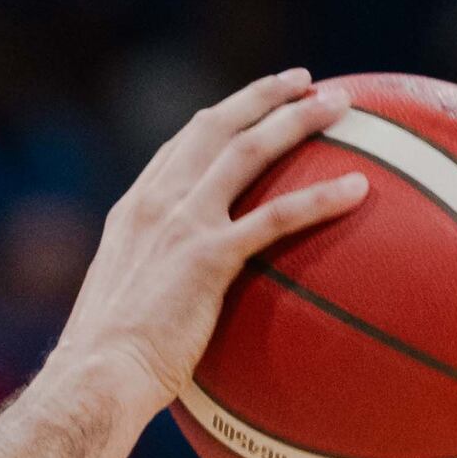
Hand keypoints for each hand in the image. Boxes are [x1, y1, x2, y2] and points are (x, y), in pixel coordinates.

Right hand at [60, 72, 365, 402]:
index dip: (223, 116)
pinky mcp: (208, 256)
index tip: (255, 102)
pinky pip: (277, 216)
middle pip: (216, 126)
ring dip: (297, 120)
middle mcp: (156, 203)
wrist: (97, 377)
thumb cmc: (109, 363)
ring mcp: (182, 224)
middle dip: (263, 96)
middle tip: (305, 81)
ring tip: (340, 105)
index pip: (182, 144)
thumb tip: (183, 300)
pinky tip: (359, 189)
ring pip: (248, 151)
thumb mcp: (125, 303)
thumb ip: (155, 281)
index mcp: (134, 210)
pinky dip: (321, 197)